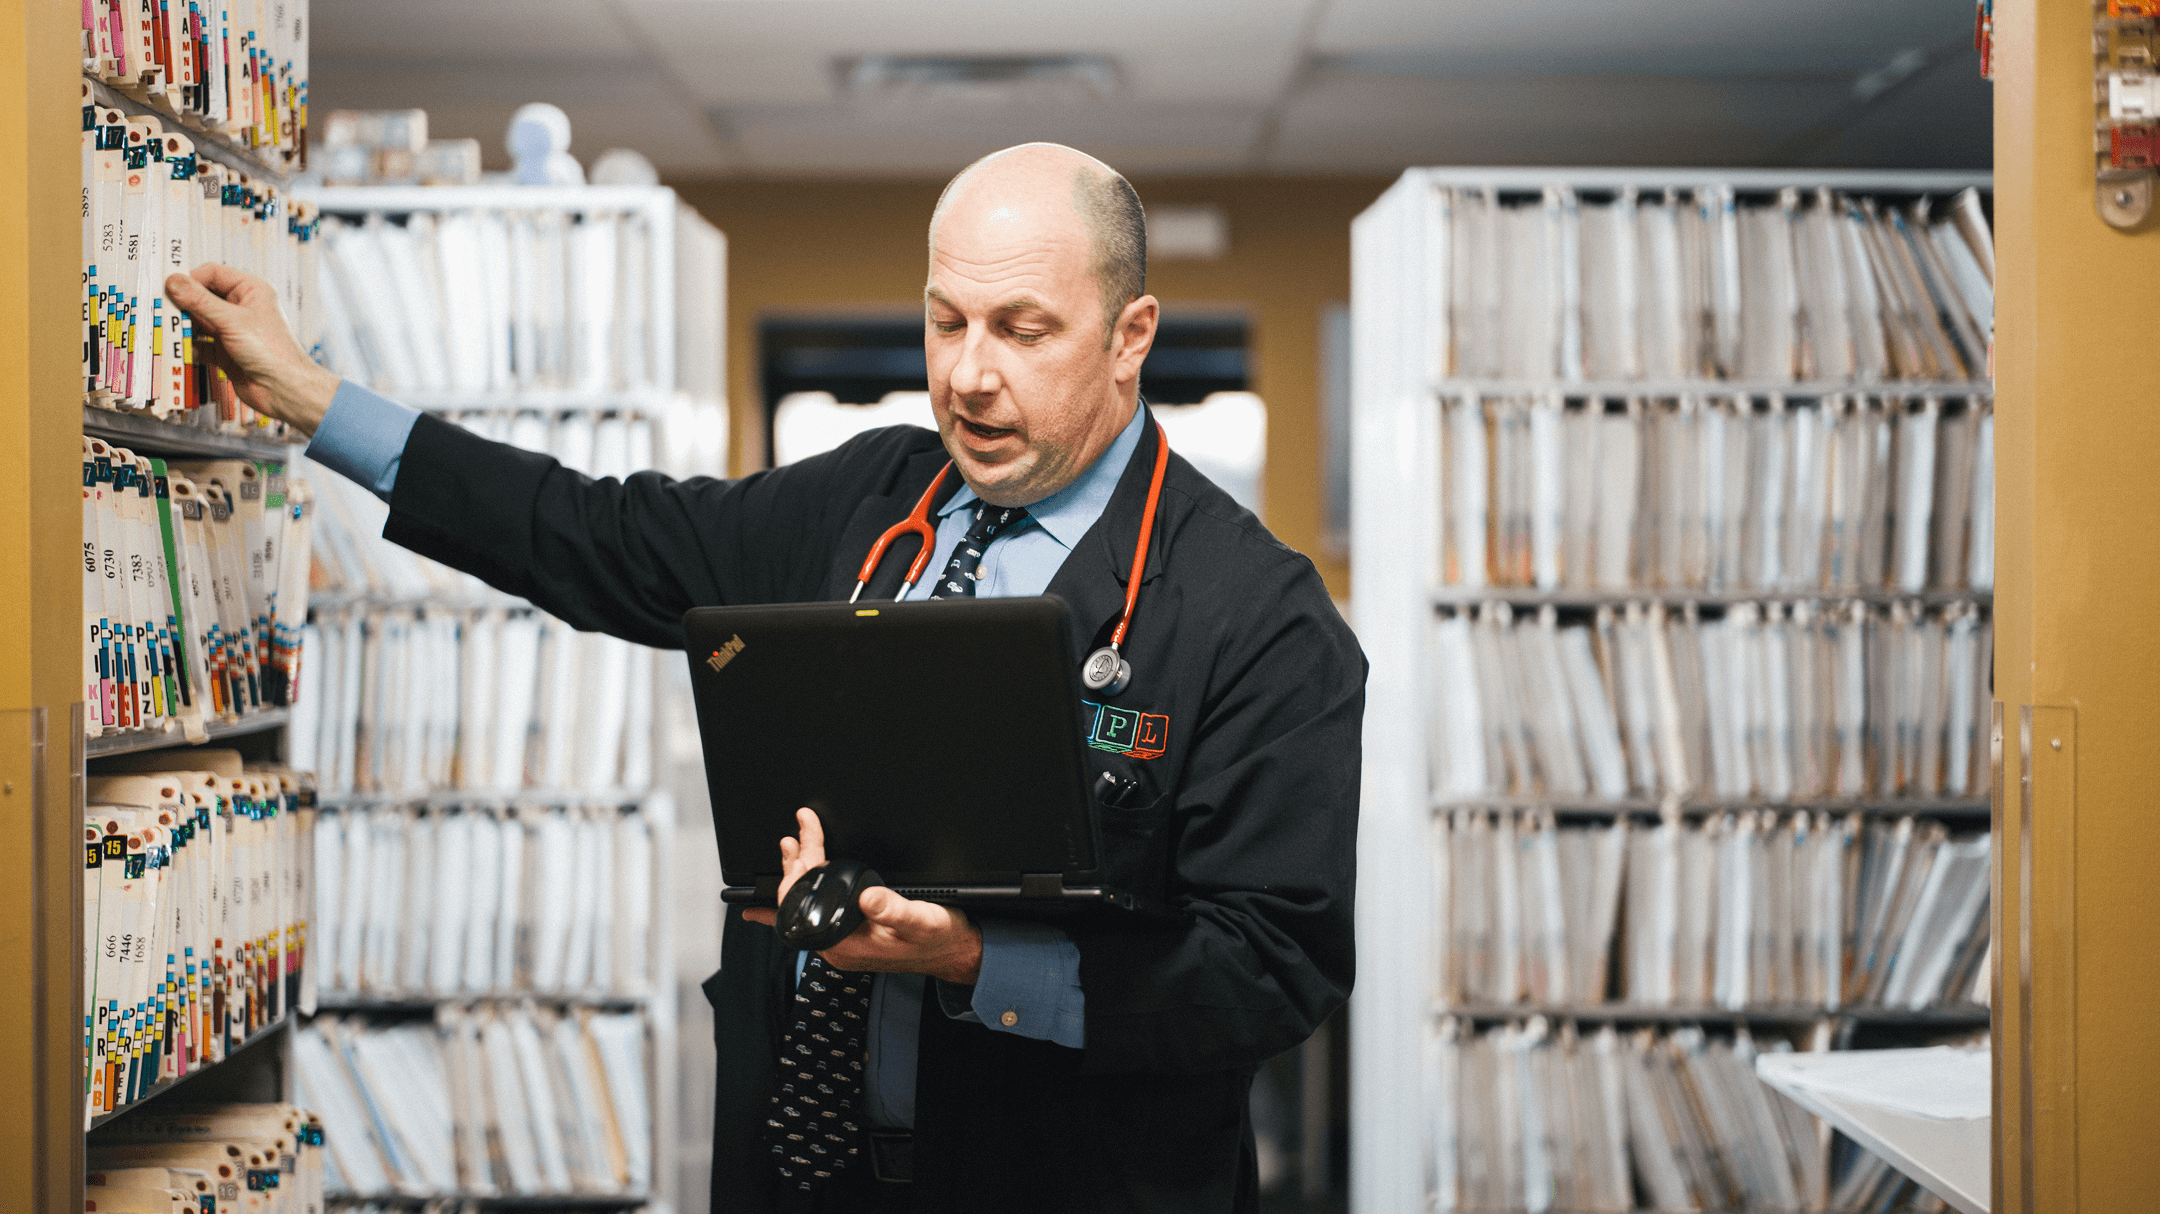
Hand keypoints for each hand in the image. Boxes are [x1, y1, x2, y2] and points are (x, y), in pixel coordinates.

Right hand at [164, 264, 341, 434]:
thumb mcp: (232, 320)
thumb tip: (174, 282)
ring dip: (185, 326)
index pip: (212, 273)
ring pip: (198, 321)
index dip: (191, 279)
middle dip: (184, 305)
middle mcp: (241, 307)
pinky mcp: (224, 350)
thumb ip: (200, 301)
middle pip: (201, 297)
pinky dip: (191, 346)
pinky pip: (200, 343)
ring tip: (173, 330)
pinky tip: (186, 350)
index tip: (169, 288)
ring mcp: (232, 329)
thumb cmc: (272, 352)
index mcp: (251, 290)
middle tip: (165, 310)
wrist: (283, 389)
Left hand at [741, 808, 983, 984]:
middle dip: (794, 864)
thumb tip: (867, 896)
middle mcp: (836, 947)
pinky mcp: (848, 938)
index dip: (804, 864)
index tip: (805, 836)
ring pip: (804, 907)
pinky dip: (795, 902)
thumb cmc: (940, 939)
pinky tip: (766, 908)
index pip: (807, 900)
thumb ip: (893, 910)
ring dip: (796, 876)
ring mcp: (840, 943)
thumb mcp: (922, 920)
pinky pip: (811, 919)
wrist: (954, 954)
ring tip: (791, 848)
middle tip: (796, 833)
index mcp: (846, 943)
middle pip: (799, 902)